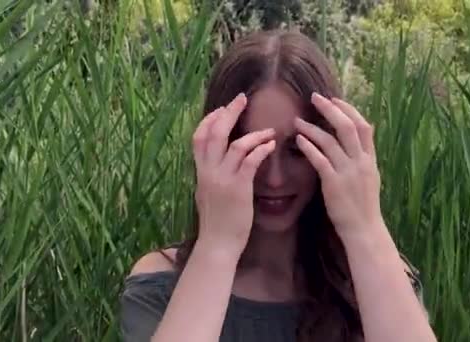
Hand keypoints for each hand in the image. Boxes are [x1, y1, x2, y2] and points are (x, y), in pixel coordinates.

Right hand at [192, 93, 275, 254]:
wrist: (218, 244)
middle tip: (241, 99)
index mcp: (200, 172)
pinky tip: (271, 146)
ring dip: (253, 133)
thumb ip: (210, 176)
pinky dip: (261, 149)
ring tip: (269, 130)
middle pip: (213, 133)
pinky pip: (250, 161)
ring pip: (234, 145)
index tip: (221, 109)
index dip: (209, 120)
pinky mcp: (238, 188)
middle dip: (228, 113)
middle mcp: (209, 172)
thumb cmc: (216, 222)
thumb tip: (214, 165)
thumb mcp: (206, 194)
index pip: (198, 137)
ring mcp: (223, 179)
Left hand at [294, 93, 382, 238]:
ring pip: (331, 140)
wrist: (364, 230)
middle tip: (315, 97)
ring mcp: (348, 172)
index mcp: (370, 160)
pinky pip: (319, 159)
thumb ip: (362, 159)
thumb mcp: (369, 178)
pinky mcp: (334, 183)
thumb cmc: (363, 207)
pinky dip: (308, 146)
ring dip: (313, 127)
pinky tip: (298, 140)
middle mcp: (361, 162)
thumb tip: (357, 141)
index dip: (349, 110)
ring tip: (297, 121)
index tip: (335, 99)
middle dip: (330, 109)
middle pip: (348, 127)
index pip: (363, 126)